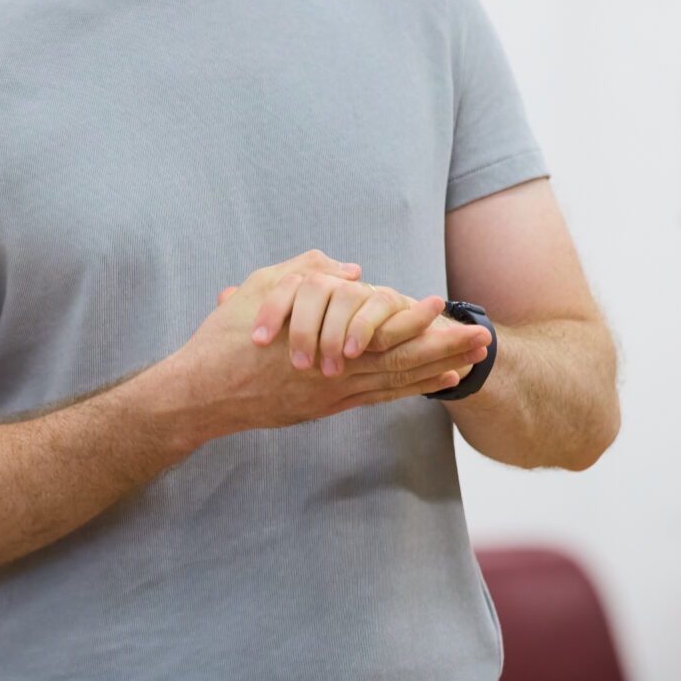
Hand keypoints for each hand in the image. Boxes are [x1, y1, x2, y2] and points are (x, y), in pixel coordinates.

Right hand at [174, 251, 491, 436]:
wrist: (199, 395)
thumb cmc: (224, 339)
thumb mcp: (260, 290)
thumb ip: (306, 274)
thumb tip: (353, 272)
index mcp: (318, 344)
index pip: (379, 334)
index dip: (416, 323)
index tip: (446, 309)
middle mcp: (333, 376)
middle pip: (399, 362)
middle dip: (443, 348)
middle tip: (482, 339)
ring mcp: (332, 397)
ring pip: (394, 383)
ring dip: (434, 370)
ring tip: (470, 361)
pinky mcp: (324, 408)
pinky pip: (376, 398)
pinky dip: (408, 389)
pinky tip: (433, 382)